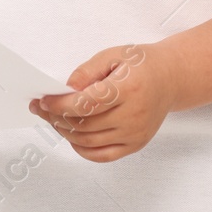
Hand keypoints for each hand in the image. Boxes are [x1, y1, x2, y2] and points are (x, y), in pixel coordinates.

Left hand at [29, 43, 174, 162]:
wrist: (170, 79)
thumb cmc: (142, 65)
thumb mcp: (113, 55)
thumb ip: (87, 71)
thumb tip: (65, 89)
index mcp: (128, 89)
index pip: (87, 104)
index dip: (60, 105)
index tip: (44, 101)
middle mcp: (134, 116)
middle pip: (85, 125)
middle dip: (56, 117)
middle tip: (41, 109)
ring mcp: (135, 134)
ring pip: (89, 142)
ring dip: (65, 132)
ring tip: (53, 119)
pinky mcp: (135, 145)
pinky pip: (102, 155)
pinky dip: (81, 149)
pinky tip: (71, 136)